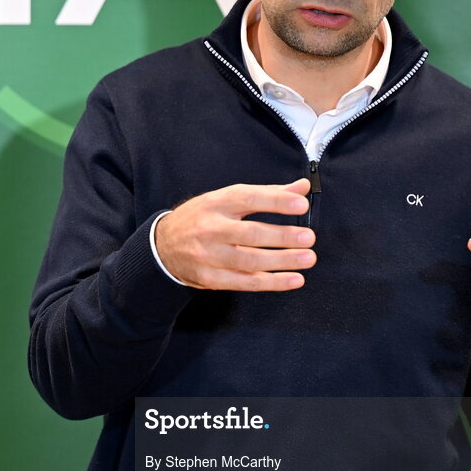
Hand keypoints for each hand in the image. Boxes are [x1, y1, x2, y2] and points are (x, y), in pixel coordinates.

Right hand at [155, 179, 315, 290]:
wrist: (162, 246)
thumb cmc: (201, 218)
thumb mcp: (227, 199)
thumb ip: (267, 194)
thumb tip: (302, 188)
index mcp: (216, 203)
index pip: (248, 199)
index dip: (276, 201)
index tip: (301, 204)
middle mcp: (211, 228)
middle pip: (250, 233)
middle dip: (282, 236)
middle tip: (308, 238)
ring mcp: (209, 255)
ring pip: (250, 260)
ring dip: (282, 261)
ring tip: (307, 258)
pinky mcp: (210, 278)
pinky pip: (245, 282)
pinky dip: (272, 282)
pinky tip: (293, 279)